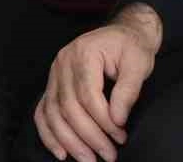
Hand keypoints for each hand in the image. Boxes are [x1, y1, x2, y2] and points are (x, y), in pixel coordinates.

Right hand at [34, 5, 161, 161]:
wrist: (124, 33)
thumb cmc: (132, 47)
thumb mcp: (139, 63)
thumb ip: (129, 90)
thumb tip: (117, 120)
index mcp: (84, 52)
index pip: (89, 95)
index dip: (104, 121)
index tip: (120, 136)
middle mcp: (63, 62)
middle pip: (69, 107)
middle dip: (88, 137)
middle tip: (108, 155)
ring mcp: (54, 73)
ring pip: (53, 114)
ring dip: (69, 142)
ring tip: (88, 160)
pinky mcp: (52, 84)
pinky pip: (43, 112)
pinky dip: (49, 134)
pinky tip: (61, 152)